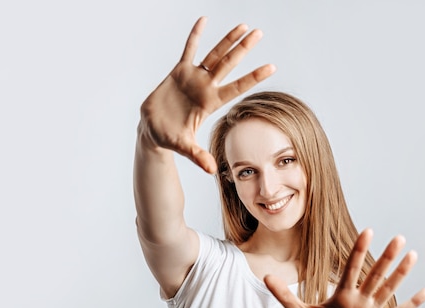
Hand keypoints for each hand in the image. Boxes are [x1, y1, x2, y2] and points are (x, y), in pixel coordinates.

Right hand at [138, 16, 275, 172]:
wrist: (153, 130)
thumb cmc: (170, 138)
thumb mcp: (184, 147)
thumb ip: (198, 156)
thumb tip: (211, 170)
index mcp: (210, 102)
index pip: (237, 87)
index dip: (253, 77)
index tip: (272, 67)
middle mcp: (206, 87)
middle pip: (229, 64)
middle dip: (244, 49)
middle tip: (259, 33)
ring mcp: (193, 77)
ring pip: (214, 54)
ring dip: (228, 40)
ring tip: (243, 26)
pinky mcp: (178, 72)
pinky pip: (188, 49)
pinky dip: (195, 35)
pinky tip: (203, 20)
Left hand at [264, 229, 424, 307]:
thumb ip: (284, 295)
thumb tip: (266, 276)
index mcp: (342, 294)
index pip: (352, 268)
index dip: (359, 250)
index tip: (368, 231)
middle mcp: (360, 299)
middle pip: (374, 274)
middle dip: (386, 257)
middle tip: (398, 237)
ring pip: (388, 288)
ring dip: (400, 273)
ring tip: (412, 255)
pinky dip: (413, 303)